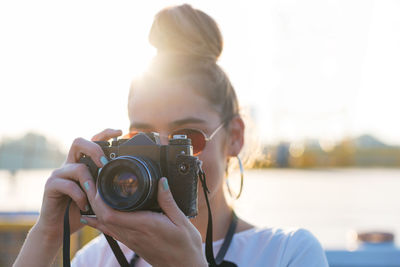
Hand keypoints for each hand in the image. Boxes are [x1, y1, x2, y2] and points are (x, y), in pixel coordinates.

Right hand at [35, 129, 122, 242]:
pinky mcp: (51, 185)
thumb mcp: (98, 196)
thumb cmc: (81, 211)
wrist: (58, 228)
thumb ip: (106, 185)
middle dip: (94, 149)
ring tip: (95, 197)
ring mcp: (59, 173)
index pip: (92, 141)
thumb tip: (130, 182)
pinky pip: (69, 185)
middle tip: (105, 163)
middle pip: (79, 142)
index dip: (105, 134)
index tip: (120, 132)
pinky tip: (84, 205)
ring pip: (77, 167)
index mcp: (82, 163)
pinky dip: (80, 196)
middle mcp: (70, 164)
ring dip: (90, 183)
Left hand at [82, 177, 207, 266]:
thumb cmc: (186, 247)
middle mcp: (133, 234)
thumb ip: (169, 201)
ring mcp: (131, 240)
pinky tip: (91, 216)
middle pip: (103, 217)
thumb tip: (161, 181)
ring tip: (89, 191)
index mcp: (145, 225)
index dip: (99, 199)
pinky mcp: (132, 243)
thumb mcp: (182, 221)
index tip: (97, 182)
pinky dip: (98, 221)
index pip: (112, 214)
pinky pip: (110, 231)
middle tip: (88, 180)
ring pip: (104, 224)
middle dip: (92, 198)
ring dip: (94, 207)